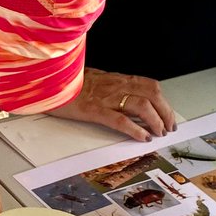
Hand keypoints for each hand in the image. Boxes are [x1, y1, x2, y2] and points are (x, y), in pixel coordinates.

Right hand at [49, 68, 176, 140]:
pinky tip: (142, 137)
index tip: (168, 114)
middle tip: (169, 127)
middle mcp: (115, 85)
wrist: (46, 81)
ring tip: (158, 133)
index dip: (164, 101)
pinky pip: (120, 120)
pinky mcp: (93, 110)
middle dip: (166, 112)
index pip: (150, 85)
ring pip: (141, 106)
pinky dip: (135, 129)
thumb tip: (125, 96)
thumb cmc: (67, 82)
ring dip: (155, 121)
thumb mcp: (94, 79)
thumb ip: (111, 86)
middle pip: (152, 94)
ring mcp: (105, 98)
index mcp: (116, 79)